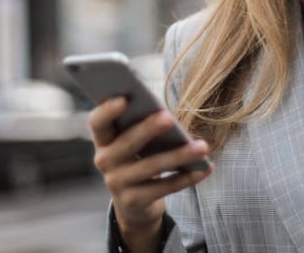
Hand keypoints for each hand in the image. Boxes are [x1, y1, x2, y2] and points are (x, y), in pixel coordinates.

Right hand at [89, 97, 212, 249]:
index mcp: (104, 140)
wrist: (133, 205)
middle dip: (148, 129)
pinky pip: (165, 187)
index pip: (97, 123)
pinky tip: (205, 168)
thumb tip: (167, 115)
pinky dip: (187, 177)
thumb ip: (141, 127)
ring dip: (179, 155)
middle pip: (127, 143)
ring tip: (202, 146)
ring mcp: (117, 183)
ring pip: (152, 166)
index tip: (124, 98)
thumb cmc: (138, 160)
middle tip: (169, 118)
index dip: (107, 111)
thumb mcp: (133, 144)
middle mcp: (105, 161)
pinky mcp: (134, 201)